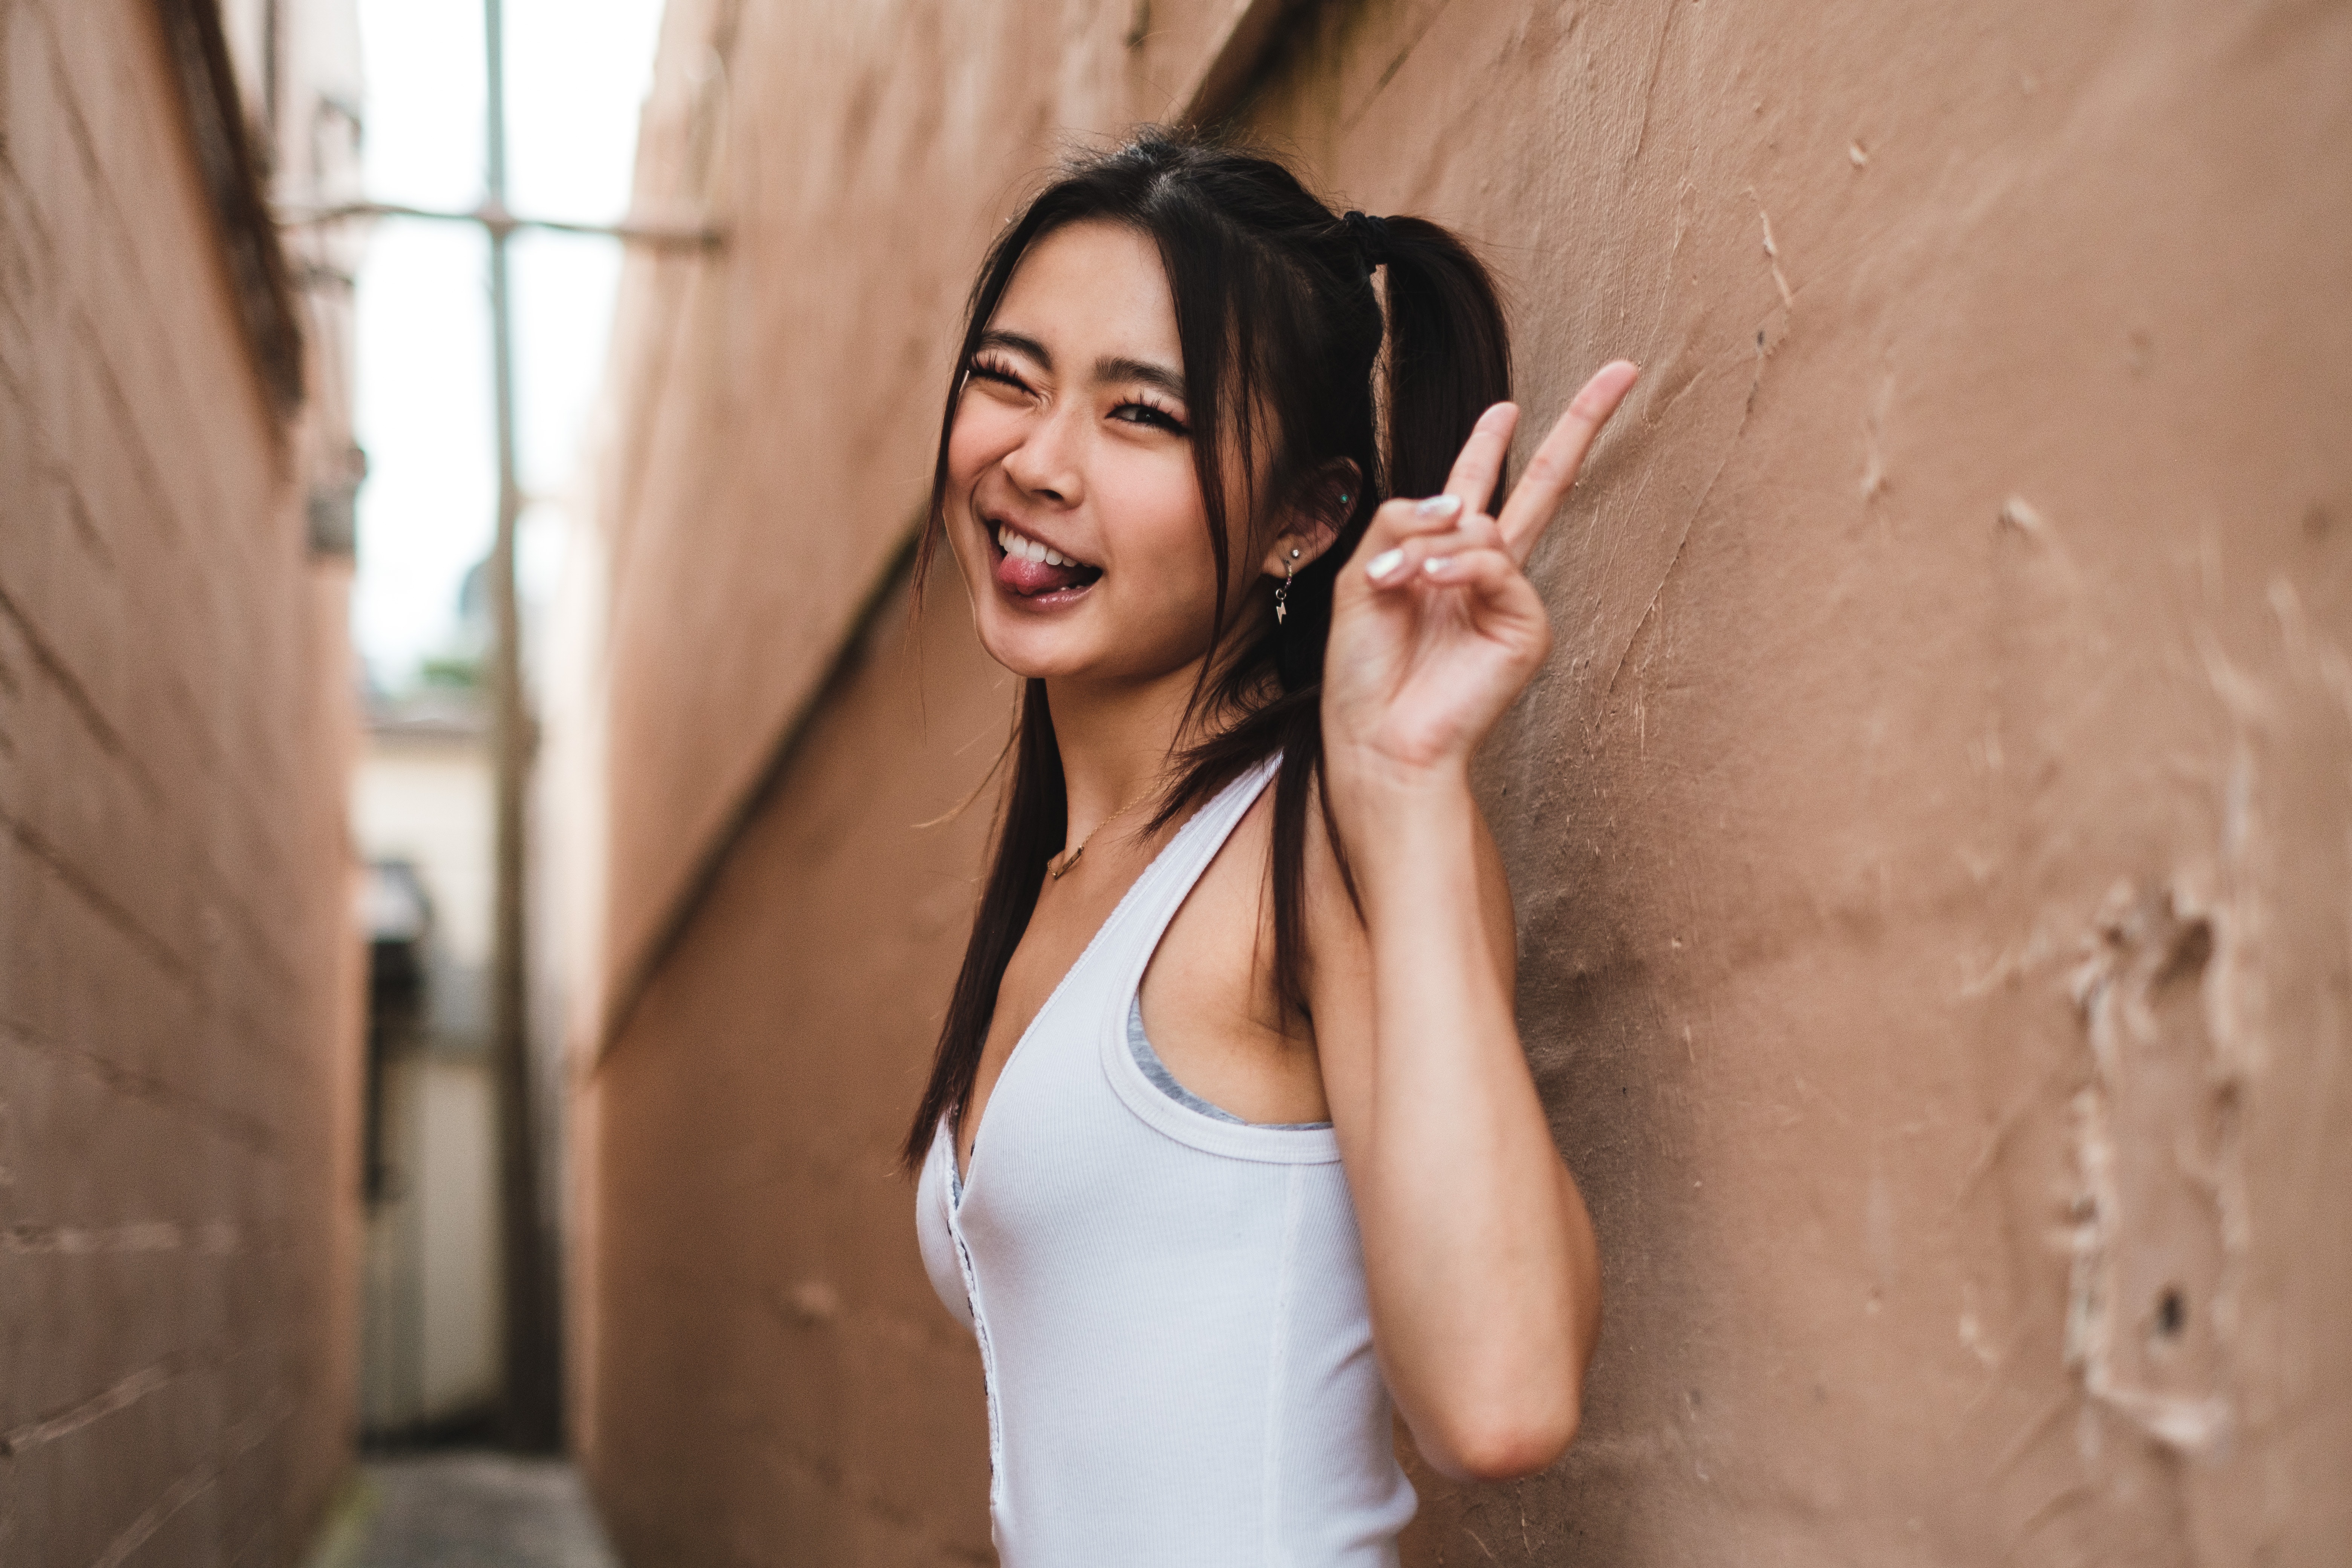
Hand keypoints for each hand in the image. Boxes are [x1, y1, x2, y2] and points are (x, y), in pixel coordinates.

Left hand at [1322, 361, 1639, 786]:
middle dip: (1579, 426)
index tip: (1509, 406)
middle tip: (1620, 373)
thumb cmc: (1363, 672)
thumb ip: (1400, 523)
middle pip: (1544, 485)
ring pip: (1485, 528)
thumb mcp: (1361, 577)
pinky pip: (1496, 565)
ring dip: (1428, 549)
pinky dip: (1455, 567)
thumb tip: (1457, 502)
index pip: (1477, 488)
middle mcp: (1486, 574)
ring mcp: (1511, 598)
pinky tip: (1426, 585)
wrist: (1376, 738)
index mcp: (1445, 560)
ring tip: (1393, 583)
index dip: (1492, 444)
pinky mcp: (1526, 626)